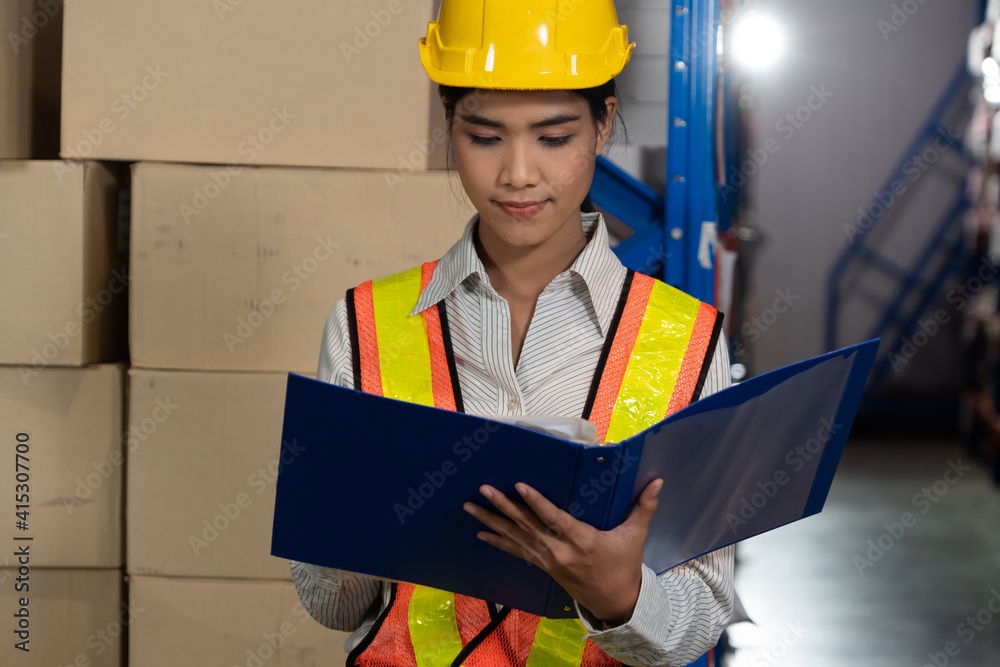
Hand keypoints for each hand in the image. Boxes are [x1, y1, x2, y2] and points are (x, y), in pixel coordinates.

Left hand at [462, 478, 662, 624]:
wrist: (616, 602)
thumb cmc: (625, 566)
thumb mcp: (635, 536)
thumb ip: (644, 507)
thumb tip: (659, 481)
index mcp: (582, 541)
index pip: (554, 518)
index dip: (535, 502)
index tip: (518, 486)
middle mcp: (560, 551)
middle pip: (527, 526)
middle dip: (503, 507)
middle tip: (484, 490)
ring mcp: (549, 560)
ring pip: (516, 537)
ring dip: (492, 522)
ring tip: (471, 507)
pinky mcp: (544, 566)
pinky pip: (517, 552)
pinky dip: (498, 541)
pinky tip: (481, 533)